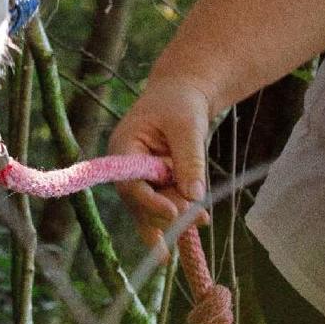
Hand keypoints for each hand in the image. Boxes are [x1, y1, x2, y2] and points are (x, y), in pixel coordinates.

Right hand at [109, 77, 212, 261]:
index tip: (174, 212)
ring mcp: (138, 177)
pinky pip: (160, 204)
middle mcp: (125, 168)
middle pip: (138, 201)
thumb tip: (195, 196)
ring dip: (173, 218)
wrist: (181, 93)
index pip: (129, 183)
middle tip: (198, 218)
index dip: (149, 201)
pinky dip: (176, 216)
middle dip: (165, 213)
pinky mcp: (152, 183)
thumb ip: (189, 159)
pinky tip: (191, 230)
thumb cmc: (180, 102)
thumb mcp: (187, 126)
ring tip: (201, 222)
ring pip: (149, 208)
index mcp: (124, 148)